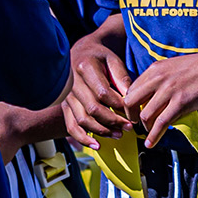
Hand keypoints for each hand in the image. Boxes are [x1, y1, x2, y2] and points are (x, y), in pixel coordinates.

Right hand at [62, 35, 134, 149]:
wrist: (81, 52)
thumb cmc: (100, 57)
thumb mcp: (113, 60)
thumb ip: (122, 79)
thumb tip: (131, 100)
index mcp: (84, 67)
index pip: (103, 92)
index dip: (119, 105)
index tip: (132, 112)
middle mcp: (72, 83)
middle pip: (93, 108)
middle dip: (113, 121)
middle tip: (129, 126)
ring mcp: (66, 96)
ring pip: (83, 119)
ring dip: (102, 131)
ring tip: (119, 134)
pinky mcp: (65, 106)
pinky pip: (71, 126)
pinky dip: (83, 138)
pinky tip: (97, 145)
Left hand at [125, 49, 197, 147]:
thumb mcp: (174, 67)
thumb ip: (161, 79)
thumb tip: (153, 96)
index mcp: (155, 69)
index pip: (132, 89)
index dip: (130, 104)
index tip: (134, 112)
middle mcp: (157, 79)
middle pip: (130, 102)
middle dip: (130, 116)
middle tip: (136, 124)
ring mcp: (168, 91)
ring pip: (144, 115)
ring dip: (145, 128)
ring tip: (149, 133)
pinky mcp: (181, 103)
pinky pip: (161, 123)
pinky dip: (154, 136)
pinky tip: (151, 143)